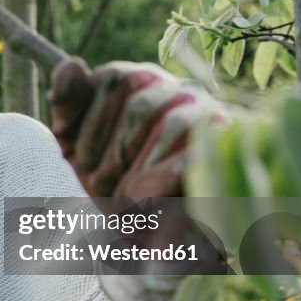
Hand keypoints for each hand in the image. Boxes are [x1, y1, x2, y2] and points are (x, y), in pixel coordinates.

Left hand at [47, 57, 228, 300]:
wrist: (154, 236)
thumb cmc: (115, 183)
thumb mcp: (78, 146)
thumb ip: (69, 105)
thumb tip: (72, 64)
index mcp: (141, 82)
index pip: (114, 77)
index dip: (89, 123)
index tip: (78, 161)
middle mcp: (180, 91)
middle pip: (141, 100)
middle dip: (111, 150)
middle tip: (99, 185)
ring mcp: (211, 119)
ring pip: (172, 124)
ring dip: (138, 169)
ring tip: (125, 201)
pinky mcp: (231, 157)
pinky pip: (197, 158)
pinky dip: (162, 184)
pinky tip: (144, 206)